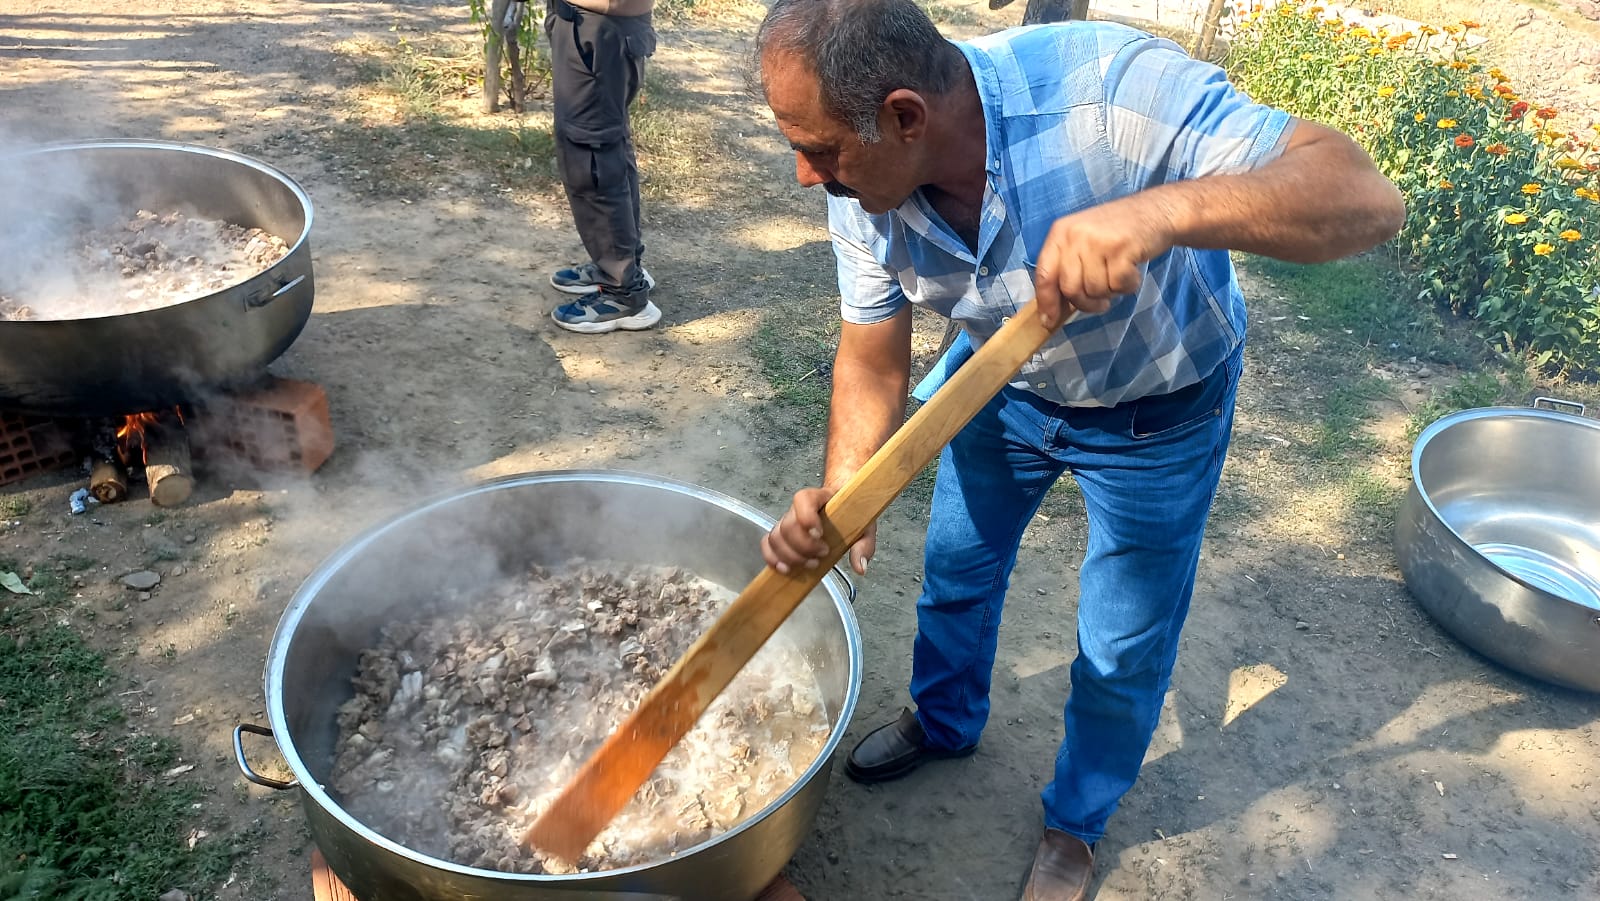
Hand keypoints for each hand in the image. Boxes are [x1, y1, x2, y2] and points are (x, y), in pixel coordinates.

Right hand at [760, 487, 878, 575]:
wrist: (842, 501)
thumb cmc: (851, 513)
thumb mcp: (865, 526)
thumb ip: (864, 545)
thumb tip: (860, 567)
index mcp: (820, 497)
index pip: (803, 499)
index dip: (806, 517)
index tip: (819, 535)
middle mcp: (799, 508)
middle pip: (788, 525)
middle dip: (804, 547)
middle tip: (822, 554)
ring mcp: (788, 520)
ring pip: (776, 537)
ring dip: (791, 556)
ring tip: (810, 564)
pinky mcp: (783, 534)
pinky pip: (768, 543)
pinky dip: (772, 557)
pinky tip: (784, 568)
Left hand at [1032, 193, 1175, 327]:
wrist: (1156, 211)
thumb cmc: (1118, 232)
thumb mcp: (1084, 241)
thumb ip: (1067, 268)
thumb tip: (1052, 309)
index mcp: (1060, 232)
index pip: (1044, 274)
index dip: (1046, 301)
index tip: (1048, 321)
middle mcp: (1075, 235)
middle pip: (1070, 288)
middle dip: (1086, 302)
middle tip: (1101, 300)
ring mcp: (1098, 241)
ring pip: (1094, 290)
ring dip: (1110, 292)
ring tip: (1119, 274)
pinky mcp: (1121, 248)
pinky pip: (1117, 285)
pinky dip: (1128, 285)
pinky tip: (1132, 270)